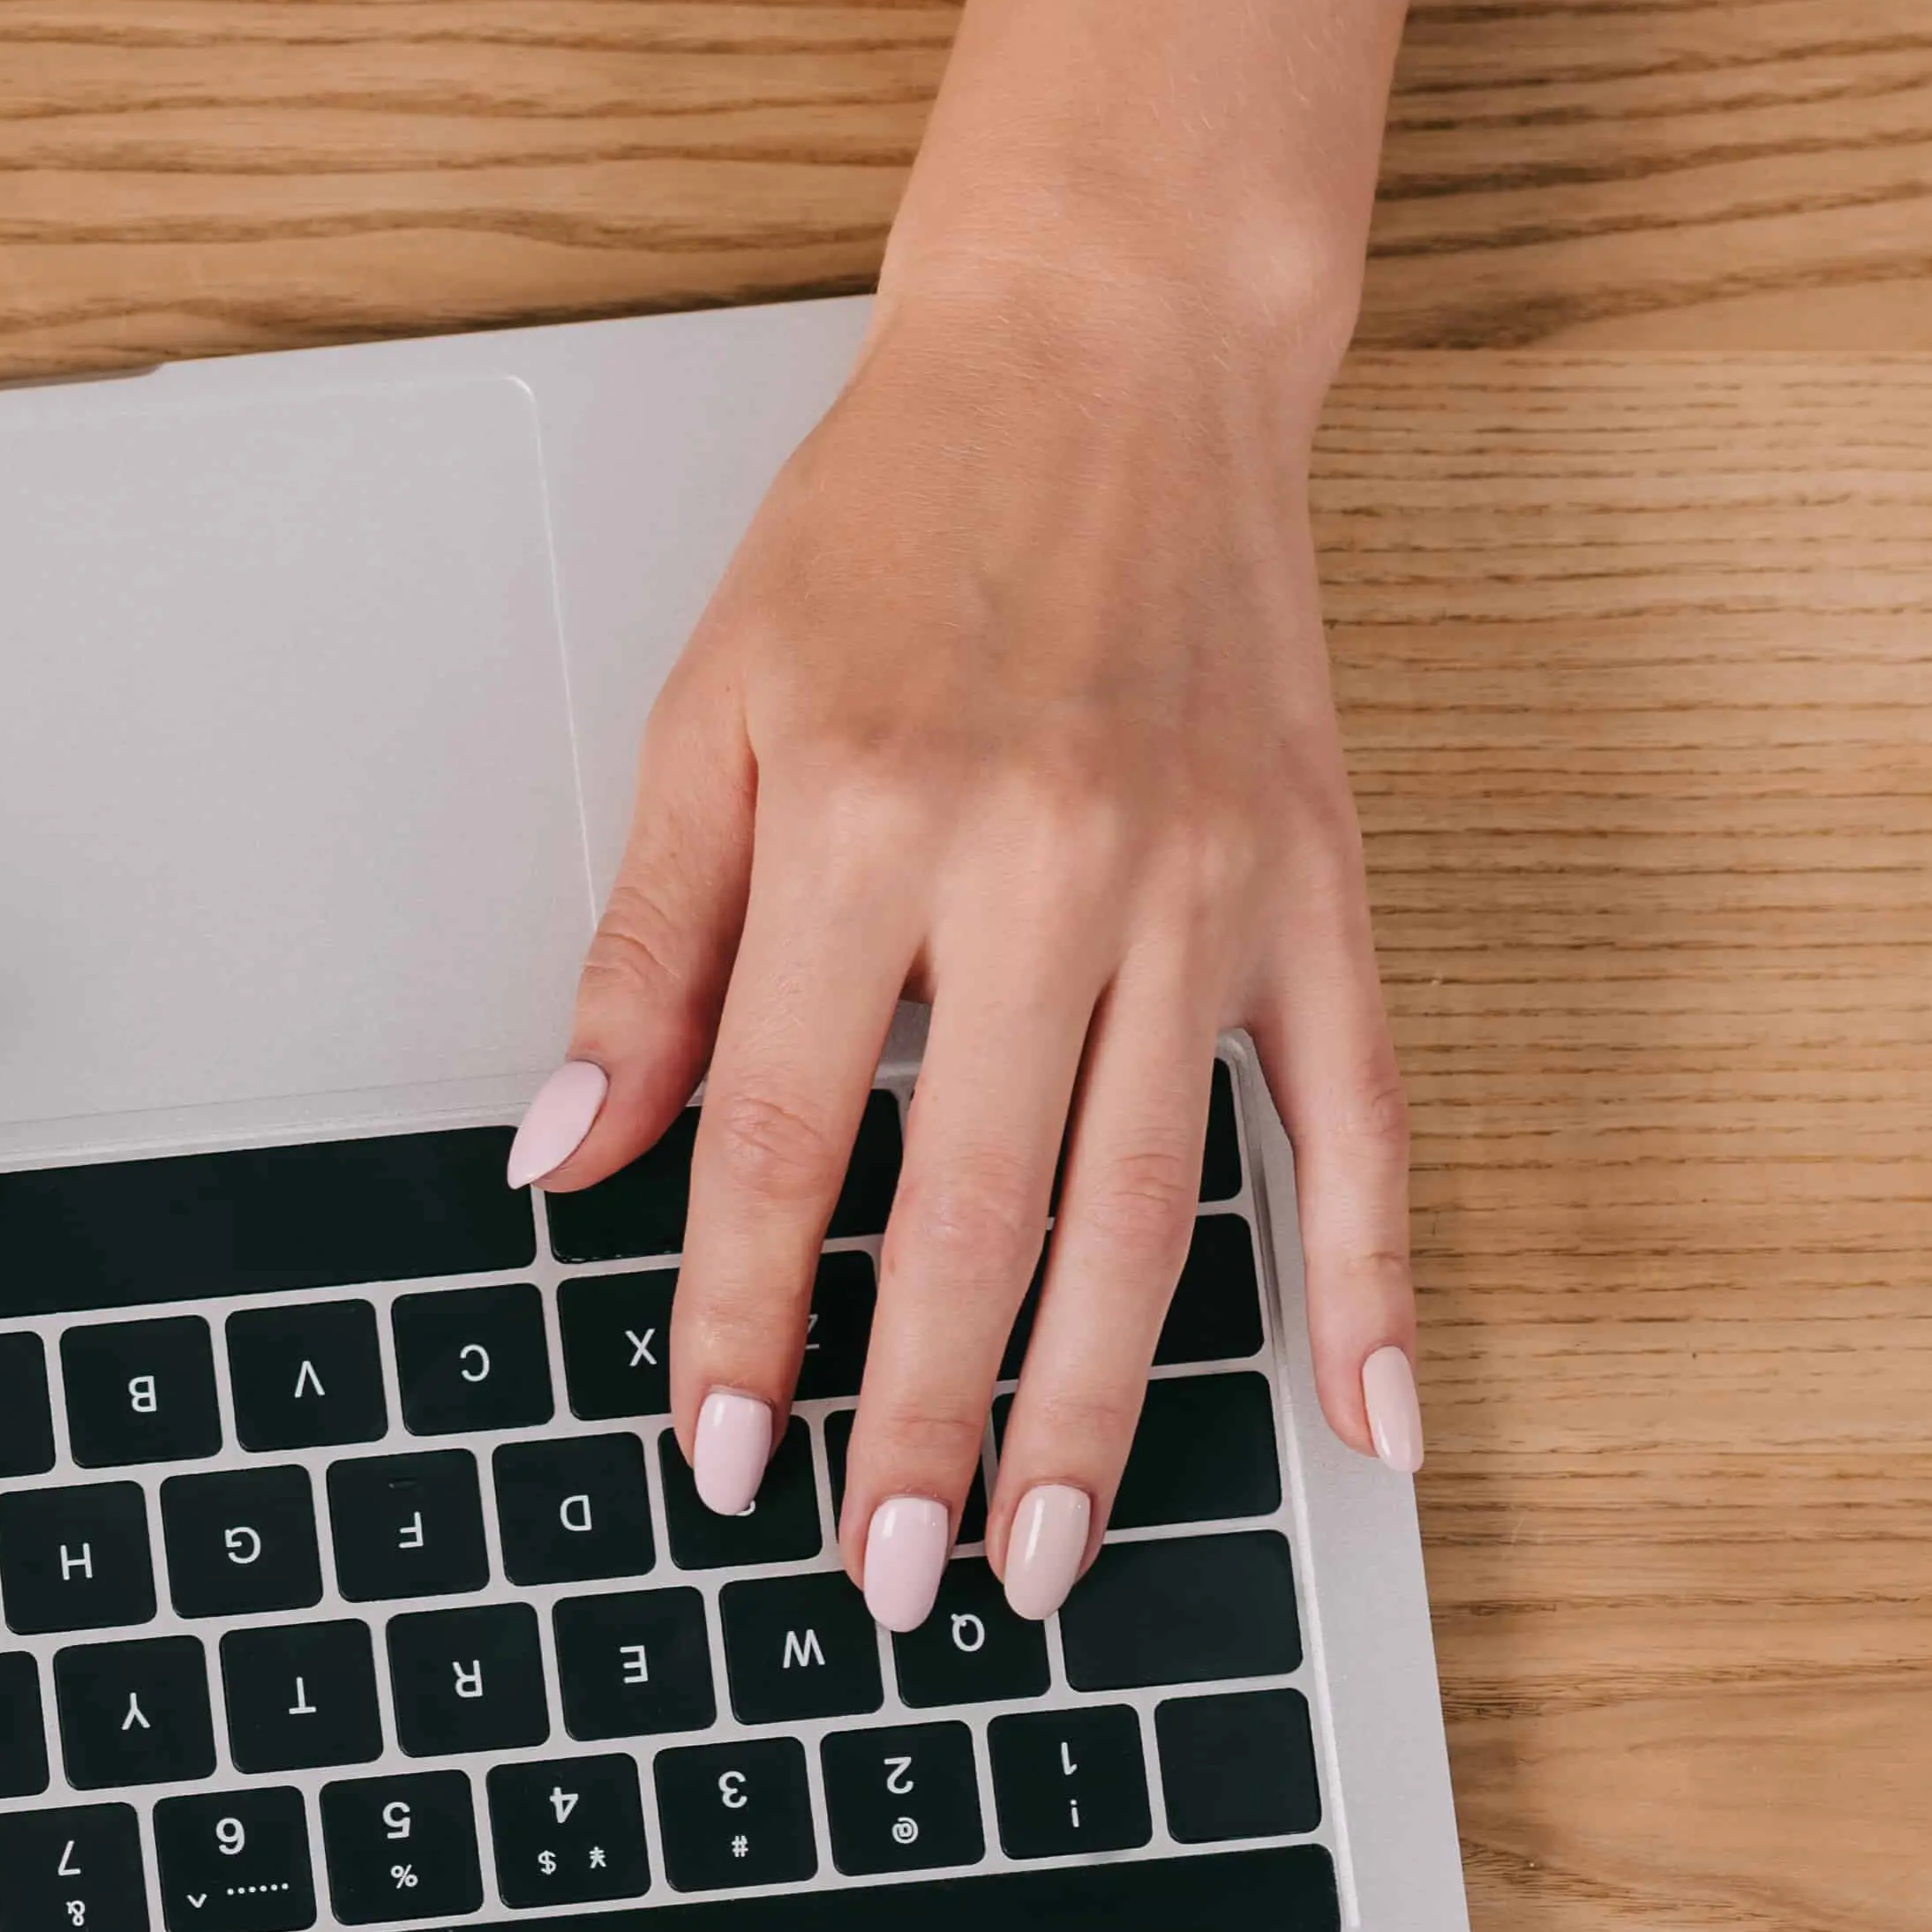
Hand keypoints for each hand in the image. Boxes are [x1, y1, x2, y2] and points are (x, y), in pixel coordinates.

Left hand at [532, 264, 1410, 1634]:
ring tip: (1044, 1550)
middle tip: (890, 1579)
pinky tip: (1361, 1420)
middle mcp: (1047, 871)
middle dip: (921, 1416)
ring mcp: (1204, 888)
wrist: (1107, 352)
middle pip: (974, 1211)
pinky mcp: (1320, 883)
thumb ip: (647, 952)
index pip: (790, 1139)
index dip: (743, 1317)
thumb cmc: (890, 525)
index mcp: (873, 830)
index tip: (718, 1453)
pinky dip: (1366, 1278)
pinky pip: (1356, 1116)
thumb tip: (565, 1151)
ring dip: (1098, 1404)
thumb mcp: (712, 715)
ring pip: (1150, 1204)